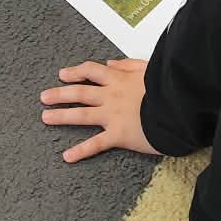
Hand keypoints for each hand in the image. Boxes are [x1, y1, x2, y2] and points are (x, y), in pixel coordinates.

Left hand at [40, 58, 159, 163]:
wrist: (178, 105)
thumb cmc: (167, 88)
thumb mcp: (149, 68)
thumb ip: (128, 65)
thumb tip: (110, 64)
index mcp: (119, 79)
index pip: (91, 72)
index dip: (76, 72)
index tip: (63, 74)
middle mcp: (111, 96)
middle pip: (80, 92)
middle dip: (60, 94)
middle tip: (43, 97)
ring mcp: (112, 116)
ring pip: (81, 114)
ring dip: (61, 116)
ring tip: (45, 117)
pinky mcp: (119, 135)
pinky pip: (96, 144)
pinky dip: (81, 151)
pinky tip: (67, 156)